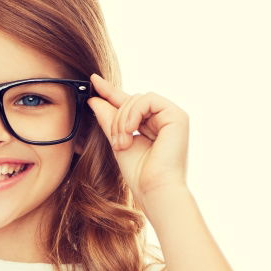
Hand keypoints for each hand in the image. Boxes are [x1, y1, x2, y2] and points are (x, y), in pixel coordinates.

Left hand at [87, 74, 189, 213]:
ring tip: (122, 142)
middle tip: (116, 142)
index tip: (93, 81)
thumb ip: (109, 120)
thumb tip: (94, 99)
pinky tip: (131, 131)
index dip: (111, 92)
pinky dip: (134, 113)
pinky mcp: (177, 115)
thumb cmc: (139, 174)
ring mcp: (172, 116)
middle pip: (131, 100)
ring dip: (123, 120)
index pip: (129, 104)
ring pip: (138, 98)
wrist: (154, 190)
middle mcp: (163, 119)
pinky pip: (148, 99)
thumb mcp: (118, 141)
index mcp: (152, 125)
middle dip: (117, 118)